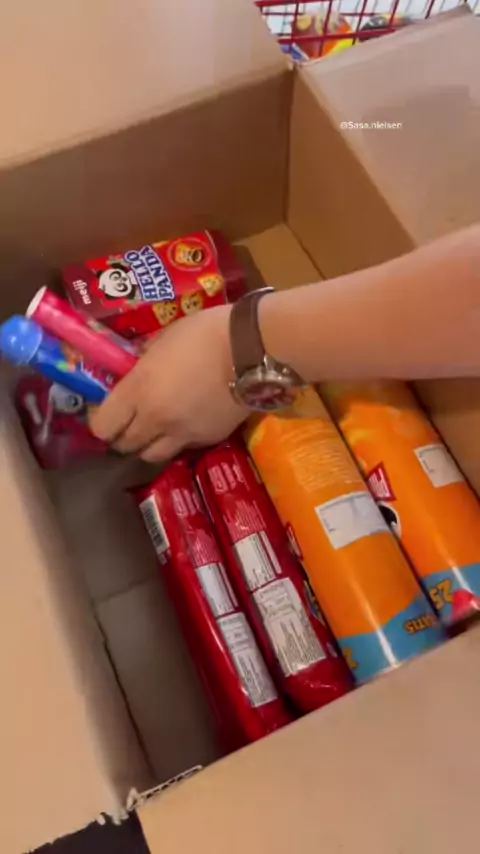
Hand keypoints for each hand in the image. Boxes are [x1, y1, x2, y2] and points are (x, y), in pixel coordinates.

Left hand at [89, 305, 247, 462]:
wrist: (252, 349)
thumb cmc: (205, 332)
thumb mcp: (162, 340)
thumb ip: (143, 363)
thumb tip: (135, 374)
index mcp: (138, 389)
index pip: (102, 426)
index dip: (100, 422)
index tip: (106, 412)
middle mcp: (155, 418)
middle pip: (124, 446)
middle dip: (123, 435)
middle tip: (129, 422)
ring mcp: (182, 433)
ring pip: (152, 455)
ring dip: (149, 444)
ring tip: (156, 428)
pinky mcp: (208, 439)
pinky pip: (183, 447)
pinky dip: (179, 439)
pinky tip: (188, 421)